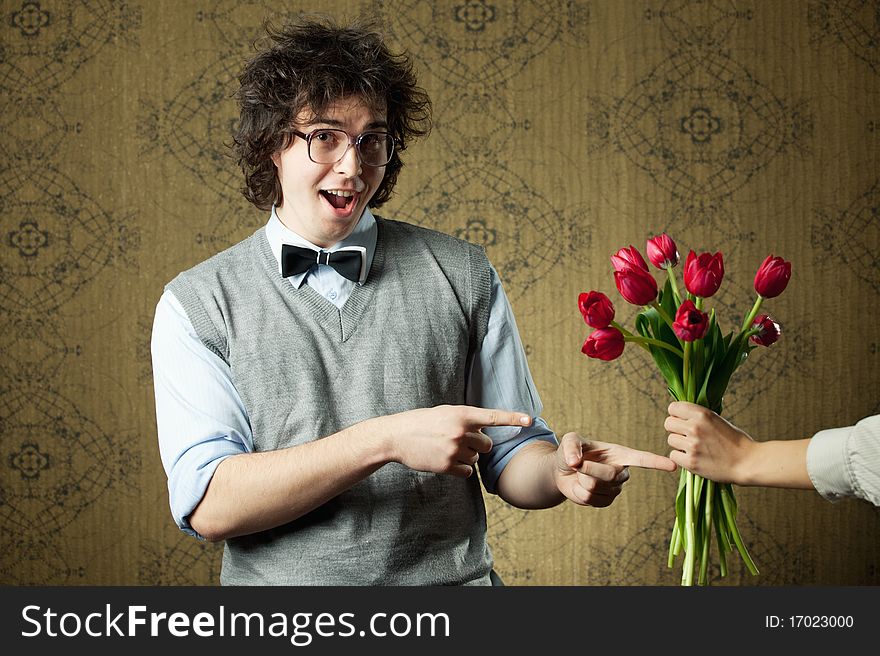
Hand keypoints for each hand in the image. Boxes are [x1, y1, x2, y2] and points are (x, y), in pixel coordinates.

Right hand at [386, 404, 531, 477]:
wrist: (396, 436)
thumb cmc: (422, 423)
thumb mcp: (445, 413)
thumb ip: (466, 421)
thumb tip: (484, 434)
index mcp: (461, 414)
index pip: (493, 417)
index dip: (513, 418)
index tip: (529, 420)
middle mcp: (460, 431)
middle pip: (487, 445)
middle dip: (478, 446)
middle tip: (459, 441)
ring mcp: (453, 449)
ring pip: (476, 459)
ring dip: (466, 457)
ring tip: (446, 449)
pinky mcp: (446, 466)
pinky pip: (468, 472)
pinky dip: (461, 470)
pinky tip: (446, 461)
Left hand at [554, 432, 675, 506]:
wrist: (563, 471)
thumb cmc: (572, 451)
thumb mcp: (570, 441)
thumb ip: (571, 446)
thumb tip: (575, 461)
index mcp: (620, 454)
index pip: (642, 459)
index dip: (657, 462)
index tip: (673, 465)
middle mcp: (621, 472)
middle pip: (611, 475)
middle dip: (590, 469)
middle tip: (576, 464)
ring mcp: (614, 488)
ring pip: (597, 487)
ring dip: (582, 479)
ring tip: (581, 473)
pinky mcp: (605, 501)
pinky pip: (590, 499)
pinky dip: (578, 492)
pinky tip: (581, 485)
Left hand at [665, 401, 753, 483]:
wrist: (748, 463)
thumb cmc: (736, 441)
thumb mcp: (718, 420)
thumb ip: (699, 416)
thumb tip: (682, 412)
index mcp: (702, 414)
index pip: (673, 408)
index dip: (676, 414)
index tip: (682, 420)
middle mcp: (695, 427)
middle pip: (668, 424)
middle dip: (676, 429)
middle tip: (687, 435)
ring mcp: (692, 445)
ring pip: (670, 440)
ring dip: (679, 444)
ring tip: (694, 447)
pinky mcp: (690, 462)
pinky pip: (674, 456)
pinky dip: (681, 458)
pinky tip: (694, 457)